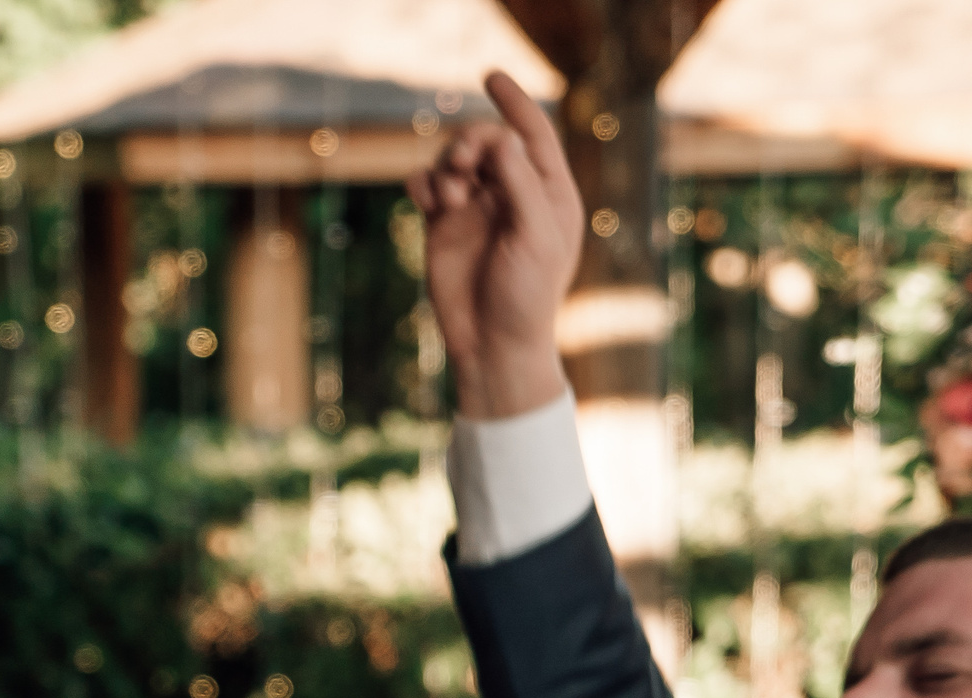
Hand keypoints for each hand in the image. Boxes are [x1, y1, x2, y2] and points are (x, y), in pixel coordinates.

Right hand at [404, 68, 579, 419]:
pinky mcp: (443, 225)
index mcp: (548, 193)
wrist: (492, 347)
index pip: (532, 134)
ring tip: (448, 197)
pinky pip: (426, 184)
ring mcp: (476, 209)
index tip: (491, 75)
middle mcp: (512, 195)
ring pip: (453, 159)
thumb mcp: (535, 236)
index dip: (514, 102)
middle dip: (471, 142)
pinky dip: (422, 183)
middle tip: (464, 165)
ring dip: (446, 165)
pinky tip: (428, 201)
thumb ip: (520, 182)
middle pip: (486, 140)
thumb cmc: (527, 296)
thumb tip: (498, 137)